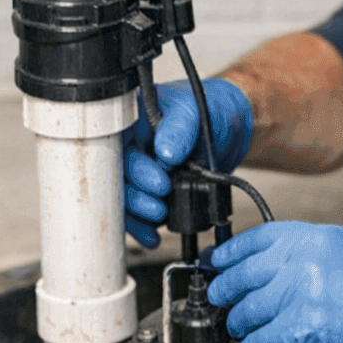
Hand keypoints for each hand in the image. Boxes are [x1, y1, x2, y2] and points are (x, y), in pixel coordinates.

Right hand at [122, 79, 252, 247]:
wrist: (228, 128)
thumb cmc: (209, 108)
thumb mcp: (195, 110)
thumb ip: (179, 127)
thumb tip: (166, 152)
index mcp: (130, 121)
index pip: (115, 149)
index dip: (132, 170)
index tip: (158, 181)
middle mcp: (130, 146)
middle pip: (116, 179)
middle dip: (136, 197)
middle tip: (159, 204)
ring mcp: (139, 169)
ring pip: (123, 199)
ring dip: (138, 215)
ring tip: (159, 217)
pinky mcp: (149, 189)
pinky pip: (137, 212)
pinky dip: (143, 225)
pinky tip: (152, 233)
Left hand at [206, 222, 342, 342]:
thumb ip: (306, 250)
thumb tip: (273, 263)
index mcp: (309, 239)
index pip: (254, 241)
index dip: (229, 253)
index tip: (217, 262)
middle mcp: (300, 263)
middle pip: (243, 276)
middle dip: (224, 290)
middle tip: (218, 298)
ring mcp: (299, 296)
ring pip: (247, 311)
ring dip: (237, 322)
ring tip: (236, 327)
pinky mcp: (302, 329)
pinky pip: (261, 340)